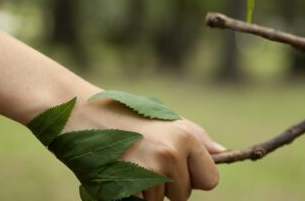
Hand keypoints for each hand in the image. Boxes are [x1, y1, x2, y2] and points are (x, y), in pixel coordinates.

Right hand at [65, 92, 225, 200]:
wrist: (81, 113)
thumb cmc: (125, 116)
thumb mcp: (164, 120)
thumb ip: (195, 139)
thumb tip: (223, 154)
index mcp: (185, 137)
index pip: (210, 180)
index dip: (193, 178)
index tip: (176, 168)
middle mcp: (171, 154)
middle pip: (184, 196)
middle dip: (168, 186)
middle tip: (144, 160)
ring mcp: (149, 172)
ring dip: (147, 191)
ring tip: (129, 162)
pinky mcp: (127, 187)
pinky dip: (131, 196)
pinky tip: (119, 172)